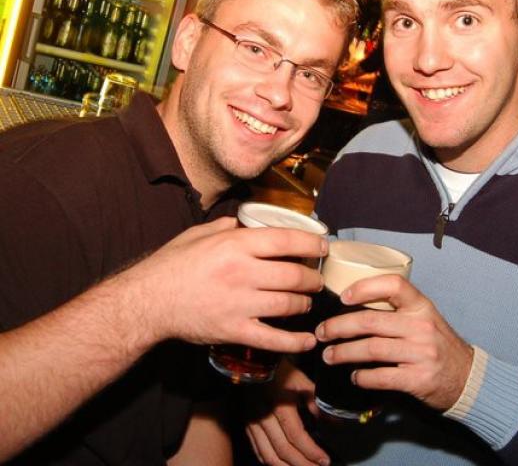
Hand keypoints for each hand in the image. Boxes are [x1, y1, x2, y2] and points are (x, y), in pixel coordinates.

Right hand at [123, 217, 326, 353]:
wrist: (146, 302)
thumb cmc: (172, 264)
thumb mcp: (198, 234)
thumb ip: (226, 226)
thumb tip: (246, 222)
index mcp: (235, 244)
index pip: (286, 239)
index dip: (311, 242)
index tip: (323, 245)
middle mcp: (242, 272)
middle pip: (294, 274)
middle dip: (312, 278)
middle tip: (316, 279)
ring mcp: (239, 304)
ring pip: (288, 304)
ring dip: (305, 304)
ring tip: (307, 302)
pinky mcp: (233, 330)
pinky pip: (272, 339)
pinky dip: (294, 342)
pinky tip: (307, 341)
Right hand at [246, 361, 329, 465]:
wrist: (252, 358)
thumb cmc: (279, 367)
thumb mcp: (301, 380)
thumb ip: (316, 402)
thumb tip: (334, 420)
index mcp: (279, 405)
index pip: (296, 436)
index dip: (311, 451)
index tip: (324, 460)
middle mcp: (264, 417)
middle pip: (282, 450)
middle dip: (302, 464)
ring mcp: (252, 422)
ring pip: (268, 455)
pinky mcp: (246, 423)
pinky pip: (257, 448)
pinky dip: (269, 460)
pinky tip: (280, 464)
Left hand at [315, 275, 472, 410]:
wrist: (468, 378)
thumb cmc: (437, 343)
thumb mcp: (424, 318)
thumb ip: (397, 310)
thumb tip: (352, 304)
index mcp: (421, 305)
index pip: (393, 284)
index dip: (365, 287)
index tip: (343, 296)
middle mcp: (421, 326)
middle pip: (371, 321)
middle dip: (339, 326)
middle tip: (322, 332)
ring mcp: (421, 353)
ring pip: (371, 349)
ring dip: (344, 353)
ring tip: (329, 355)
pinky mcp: (419, 379)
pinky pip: (382, 376)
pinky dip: (363, 377)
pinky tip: (354, 376)